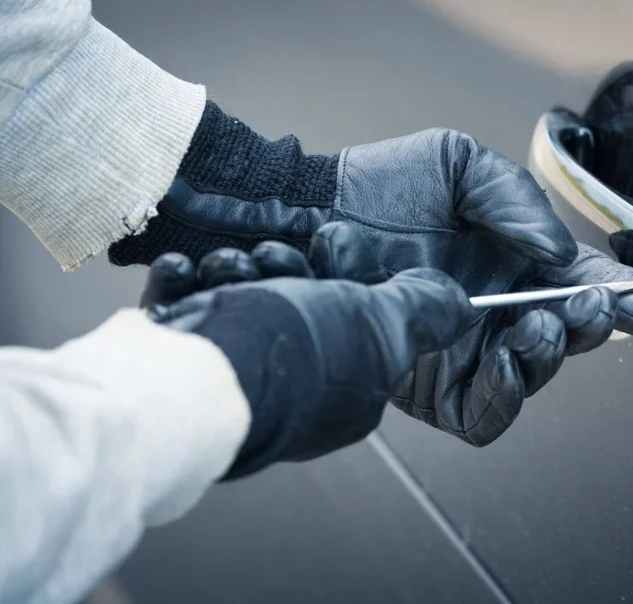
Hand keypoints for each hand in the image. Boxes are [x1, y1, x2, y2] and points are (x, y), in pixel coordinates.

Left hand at [144, 222, 632, 445]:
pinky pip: (484, 414)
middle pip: (571, 337)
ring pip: (534, 376)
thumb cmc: (381, 185)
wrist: (308, 215)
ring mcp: (470, 350)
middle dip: (593, 325)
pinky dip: (505, 398)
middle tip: (591, 305)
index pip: (586, 286)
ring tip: (541, 326)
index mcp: (518, 261)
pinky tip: (503, 362)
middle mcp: (502, 310)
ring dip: (552, 356)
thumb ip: (515, 201)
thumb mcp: (459, 164)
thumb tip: (558, 252)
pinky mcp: (433, 385)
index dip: (631, 300)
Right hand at [146, 233, 473, 478]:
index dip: (349, 270)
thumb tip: (457, 303)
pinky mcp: (175, 360)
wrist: (191, 375)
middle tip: (278, 257)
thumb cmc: (292, 352)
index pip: (359, 315)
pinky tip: (186, 274)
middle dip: (287, 266)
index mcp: (344, 387)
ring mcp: (230, 376)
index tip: (334, 244)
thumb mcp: (382, 323)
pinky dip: (184, 284)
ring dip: (235, 270)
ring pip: (240, 297)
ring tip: (230, 270)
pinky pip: (183, 306)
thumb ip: (423, 309)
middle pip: (297, 301)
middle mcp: (289, 388)